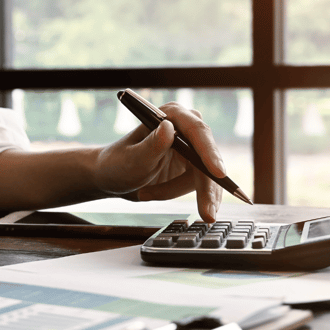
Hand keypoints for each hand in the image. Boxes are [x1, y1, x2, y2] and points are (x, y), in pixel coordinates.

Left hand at [93, 102, 224, 221]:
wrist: (112, 177)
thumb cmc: (117, 164)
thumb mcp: (132, 159)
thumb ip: (151, 145)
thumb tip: (169, 128)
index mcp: (171, 115)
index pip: (197, 132)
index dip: (210, 152)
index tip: (218, 173)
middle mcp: (185, 128)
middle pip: (208, 158)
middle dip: (206, 188)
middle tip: (207, 214)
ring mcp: (191, 147)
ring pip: (205, 176)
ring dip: (178, 191)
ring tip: (147, 194)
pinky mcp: (192, 166)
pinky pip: (199, 185)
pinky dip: (177, 193)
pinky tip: (153, 194)